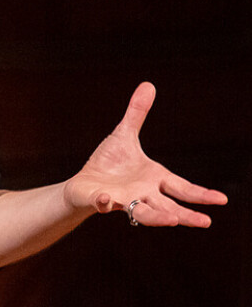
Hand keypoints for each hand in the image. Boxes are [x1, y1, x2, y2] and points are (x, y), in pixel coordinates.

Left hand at [65, 82, 227, 226]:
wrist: (84, 182)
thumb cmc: (108, 162)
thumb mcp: (124, 135)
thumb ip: (136, 114)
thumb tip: (148, 85)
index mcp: (154, 179)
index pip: (182, 188)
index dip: (201, 194)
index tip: (222, 200)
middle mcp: (144, 193)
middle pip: (169, 207)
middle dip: (186, 215)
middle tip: (206, 222)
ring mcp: (124, 200)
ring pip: (144, 213)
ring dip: (157, 217)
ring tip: (172, 220)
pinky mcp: (101, 201)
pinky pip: (103, 203)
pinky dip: (104, 202)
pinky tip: (106, 199)